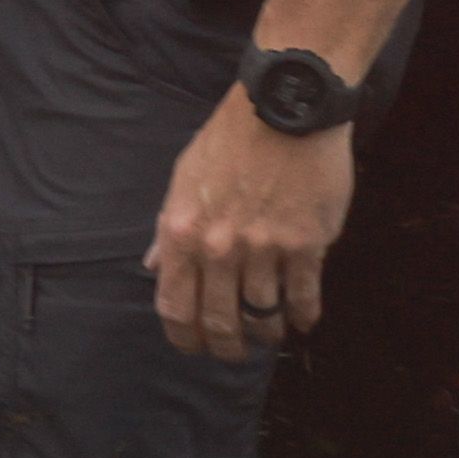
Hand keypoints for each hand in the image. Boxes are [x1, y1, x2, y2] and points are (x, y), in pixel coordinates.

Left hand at [147, 89, 350, 362]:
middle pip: (219, 322)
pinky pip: (303, 297)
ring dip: (266, 333)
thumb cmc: (230, 139)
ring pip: (262, 316)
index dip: (184, 337)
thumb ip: (167, 228)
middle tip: (236, 351)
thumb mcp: (183, 178)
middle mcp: (219, 247)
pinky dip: (303, 316)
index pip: (174, 307)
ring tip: (270, 333)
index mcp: (182, 232)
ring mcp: (264, 248)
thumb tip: (152, 267)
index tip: (196, 345)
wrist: (285, 106)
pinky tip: (303, 320)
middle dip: (227, 347)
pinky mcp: (306, 244)